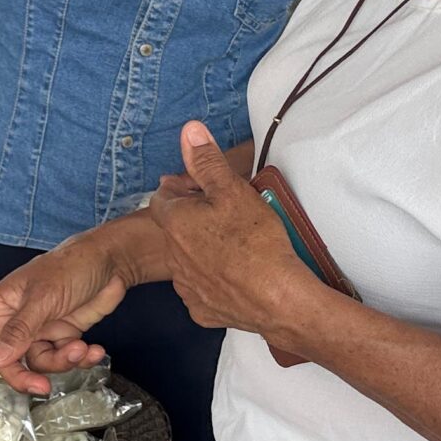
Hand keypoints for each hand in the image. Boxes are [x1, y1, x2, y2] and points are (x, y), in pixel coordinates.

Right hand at [0, 236, 132, 392]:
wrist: (111, 261)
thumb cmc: (69, 268)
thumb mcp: (42, 298)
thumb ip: (19, 330)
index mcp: (0, 305)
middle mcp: (17, 320)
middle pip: (7, 361)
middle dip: (26, 376)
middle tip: (43, 386)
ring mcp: (41, 329)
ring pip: (39, 363)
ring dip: (61, 362)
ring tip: (80, 348)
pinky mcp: (64, 334)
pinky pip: (63, 358)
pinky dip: (79, 358)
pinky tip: (94, 350)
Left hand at [148, 122, 311, 337]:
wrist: (277, 298)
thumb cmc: (255, 241)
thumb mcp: (232, 190)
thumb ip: (208, 160)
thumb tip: (189, 130)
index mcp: (175, 222)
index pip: (163, 196)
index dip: (182, 188)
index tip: (204, 187)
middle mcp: (173, 255)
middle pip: (176, 228)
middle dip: (194, 217)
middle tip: (225, 212)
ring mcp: (187, 286)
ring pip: (187, 259)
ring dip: (201, 248)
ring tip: (233, 243)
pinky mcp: (202, 310)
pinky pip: (201, 288)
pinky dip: (213, 279)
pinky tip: (235, 273)